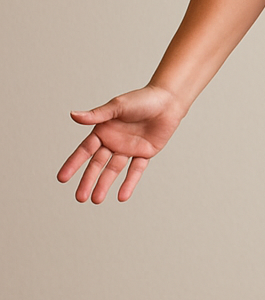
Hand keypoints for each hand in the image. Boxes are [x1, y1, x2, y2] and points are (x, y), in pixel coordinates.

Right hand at [57, 86, 185, 202]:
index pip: (85, 151)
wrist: (168, 101)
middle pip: (98, 164)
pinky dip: (129, 183)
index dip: (73, 164)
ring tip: (96, 200)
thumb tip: (73, 115)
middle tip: (80, 197)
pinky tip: (122, 197)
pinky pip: (136, 170)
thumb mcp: (117, 106)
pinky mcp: (145, 153)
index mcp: (103, 131)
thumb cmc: (141, 99)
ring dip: (105, 184)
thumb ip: (97, 115)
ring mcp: (129, 149)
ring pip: (114, 170)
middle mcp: (114, 142)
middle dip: (88, 180)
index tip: (62, 179)